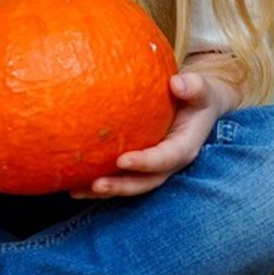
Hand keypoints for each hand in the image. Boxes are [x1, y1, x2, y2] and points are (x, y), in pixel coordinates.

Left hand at [69, 70, 231, 199]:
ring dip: (103, 191)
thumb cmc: (196, 96)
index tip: (122, 160)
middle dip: (121, 186)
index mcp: (183, 148)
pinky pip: (118, 176)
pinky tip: (72, 181)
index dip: (145, 163)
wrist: (196, 106)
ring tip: (76, 190)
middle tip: (97, 185)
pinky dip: (96, 181)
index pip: (165, 159)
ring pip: (128, 184)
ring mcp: (152, 167)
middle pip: (144, 182)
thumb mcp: (201, 89)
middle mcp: (167, 164)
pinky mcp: (138, 165)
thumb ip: (194, 87)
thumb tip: (177, 83)